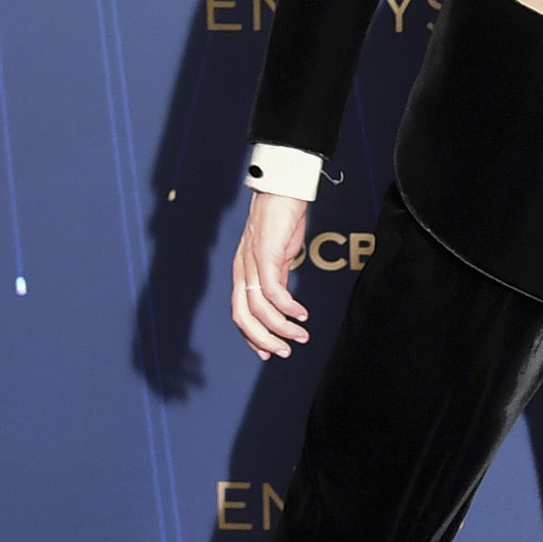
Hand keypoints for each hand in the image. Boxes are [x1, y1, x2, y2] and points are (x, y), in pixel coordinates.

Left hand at [230, 190, 312, 359]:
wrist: (282, 189)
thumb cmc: (281, 218)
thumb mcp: (279, 254)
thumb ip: (278, 276)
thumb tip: (284, 300)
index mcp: (243, 271)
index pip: (240, 312)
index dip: (252, 336)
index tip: (269, 351)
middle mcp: (242, 270)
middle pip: (242, 316)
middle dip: (262, 339)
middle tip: (283, 352)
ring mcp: (252, 263)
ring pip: (258, 308)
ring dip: (280, 327)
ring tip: (300, 336)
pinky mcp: (265, 255)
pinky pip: (273, 290)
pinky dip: (287, 307)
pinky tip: (302, 314)